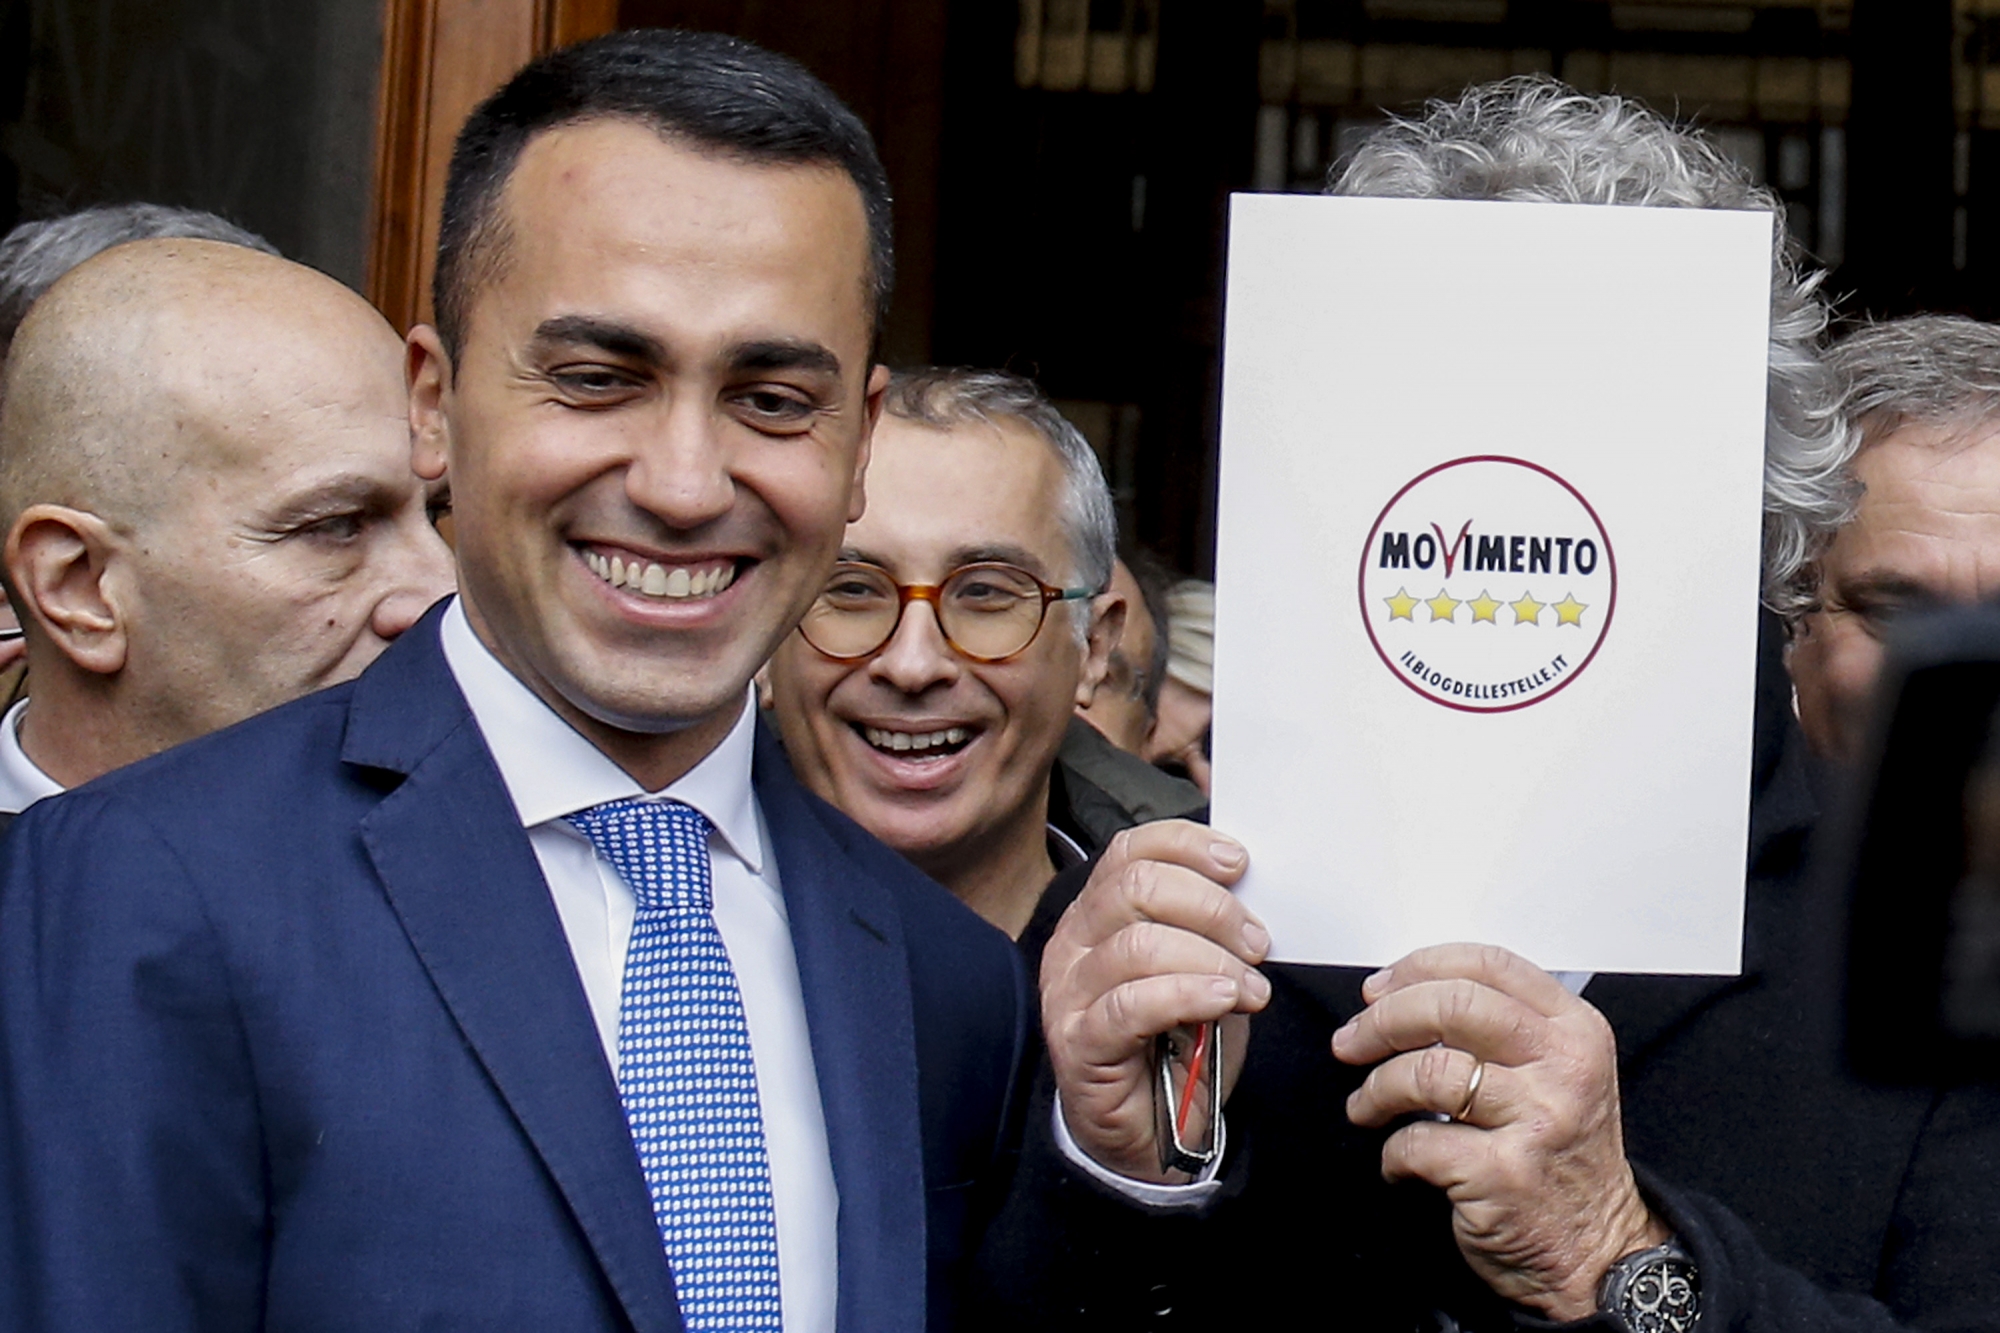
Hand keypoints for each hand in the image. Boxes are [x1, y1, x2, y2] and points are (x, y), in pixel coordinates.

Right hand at [1040, 820, 1269, 1182]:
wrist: (1149, 1135)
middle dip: (1210, 906)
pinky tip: (1225, 1002)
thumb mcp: (1200, 971)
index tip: (1241, 864)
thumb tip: (1254, 890)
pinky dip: (1188, 995)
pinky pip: (1132, 1005)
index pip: (1129, 851)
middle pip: (1134, 887)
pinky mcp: (1080, 1043)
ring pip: (1137, 946)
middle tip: (1256, 941)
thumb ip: (1210, 930)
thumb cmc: (1175, 1046)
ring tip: (1252, 987)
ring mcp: (1069, 994)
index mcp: (1096, 914)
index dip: (1187, 846)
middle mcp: (1073, 943)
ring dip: (1212, 959)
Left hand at [1333, 944, 1666, 1319]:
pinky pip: (1417, 1141)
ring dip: (1376, 1089)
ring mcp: (1537, 1120)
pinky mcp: (1503, 1173)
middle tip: (1351, 1042)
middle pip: (1452, 1006)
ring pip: (1426, 1071)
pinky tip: (1401, 1163)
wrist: (1598, 1254)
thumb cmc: (1564, 1161)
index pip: (1489, 965)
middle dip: (1382, 1020)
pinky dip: (1394, 1153)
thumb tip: (1405, 996)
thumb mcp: (1561, 1075)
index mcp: (1576, 1032)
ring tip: (1366, 1107)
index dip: (1420, 967)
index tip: (1378, 989)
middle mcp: (1564, 1069)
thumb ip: (1503, 1028)